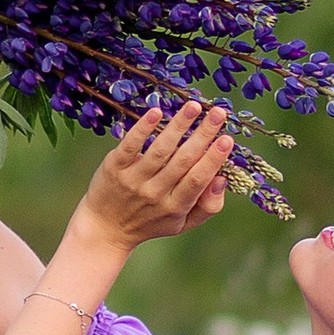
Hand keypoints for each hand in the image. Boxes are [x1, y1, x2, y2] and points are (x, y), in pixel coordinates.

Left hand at [68, 95, 235, 260]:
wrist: (106, 229)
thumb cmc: (151, 221)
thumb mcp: (183, 224)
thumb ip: (208, 206)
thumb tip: (222, 178)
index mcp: (175, 207)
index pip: (197, 180)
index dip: (212, 159)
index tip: (227, 139)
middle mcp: (155, 193)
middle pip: (183, 160)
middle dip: (203, 135)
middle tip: (219, 112)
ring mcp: (133, 180)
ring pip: (160, 149)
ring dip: (179, 125)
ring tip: (194, 106)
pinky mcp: (114, 167)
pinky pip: (131, 145)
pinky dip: (143, 128)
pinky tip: (156, 112)